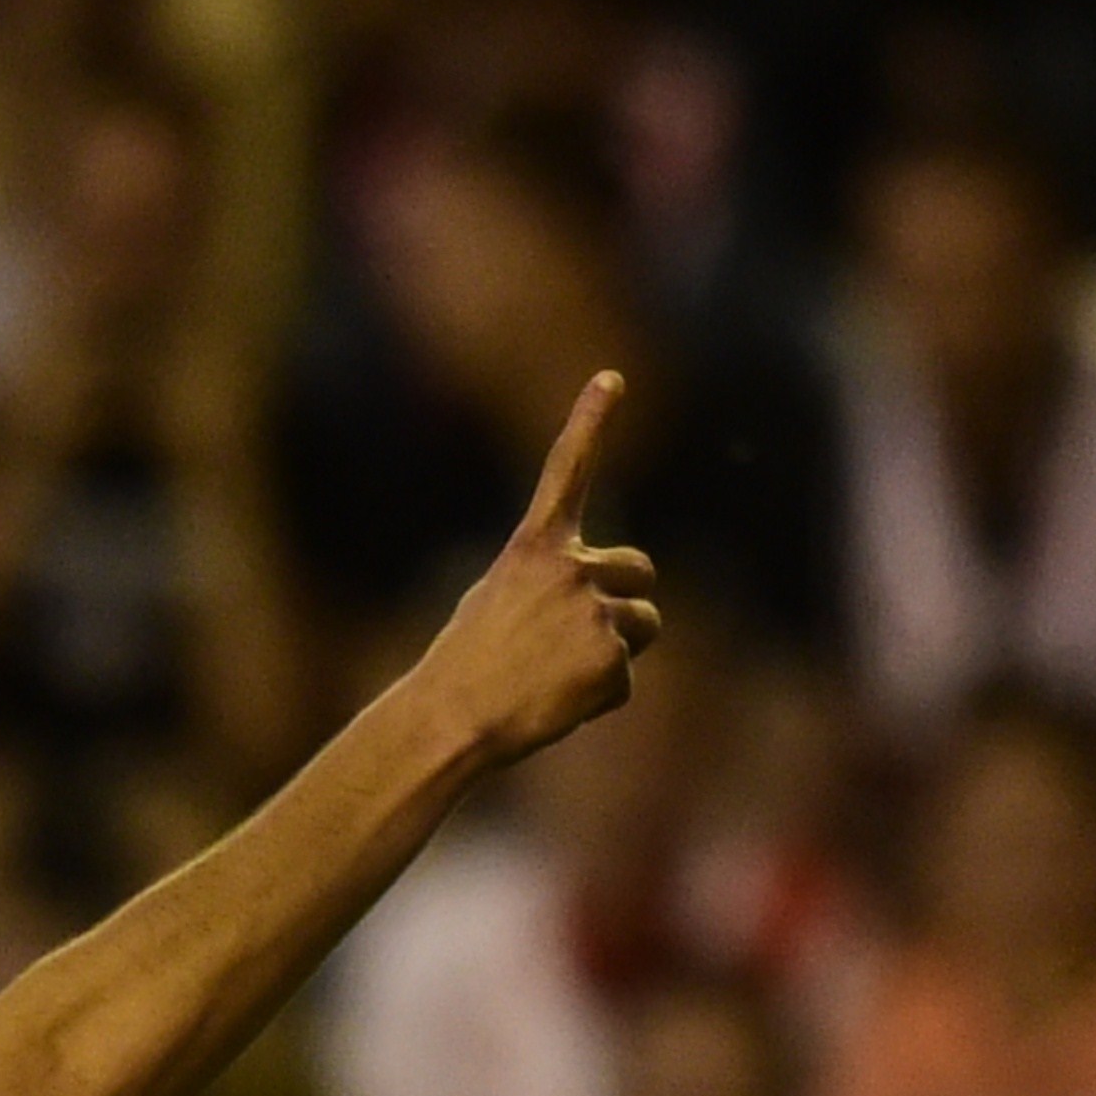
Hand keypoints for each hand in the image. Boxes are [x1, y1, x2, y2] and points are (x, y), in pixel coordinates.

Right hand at [410, 372, 663, 765]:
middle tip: (580, 640)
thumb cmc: (466, 666)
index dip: (590, 421)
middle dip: (627, 601)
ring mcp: (595, 612)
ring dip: (615, 653)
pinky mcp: (612, 657)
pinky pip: (626, 678)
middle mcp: (571, 568)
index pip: (566, 472)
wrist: (453, 717)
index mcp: (533, 549)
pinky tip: (556, 701)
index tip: (611, 377)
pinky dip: (599, 696)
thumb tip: (591, 603)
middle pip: (640, 572)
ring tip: (557, 677)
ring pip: (643, 627)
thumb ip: (547, 585)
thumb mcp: (495, 602)